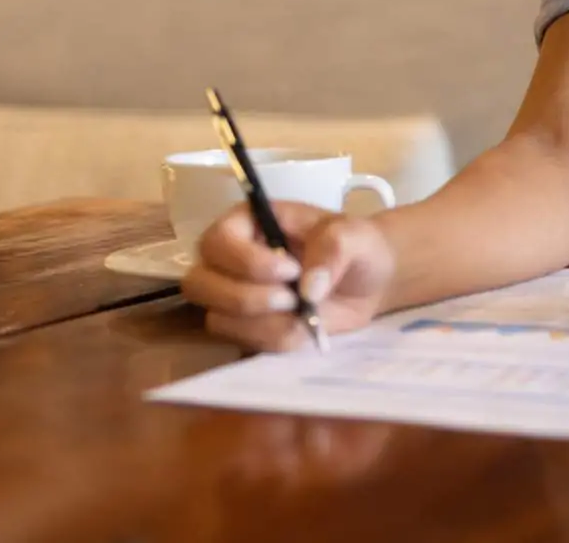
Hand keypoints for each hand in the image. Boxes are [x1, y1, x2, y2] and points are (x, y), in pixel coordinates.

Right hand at [181, 202, 396, 352]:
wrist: (369, 281)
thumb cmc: (354, 245)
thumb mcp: (353, 235)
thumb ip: (333, 250)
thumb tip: (308, 288)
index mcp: (246, 223)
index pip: (217, 242)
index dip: (247, 262)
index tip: (292, 269)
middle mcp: (229, 261)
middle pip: (198, 285)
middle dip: (244, 298)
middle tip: (291, 298)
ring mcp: (234, 298)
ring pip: (218, 320)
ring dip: (264, 323)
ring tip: (303, 310)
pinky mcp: (248, 330)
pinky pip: (246, 345)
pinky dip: (278, 340)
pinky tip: (304, 325)